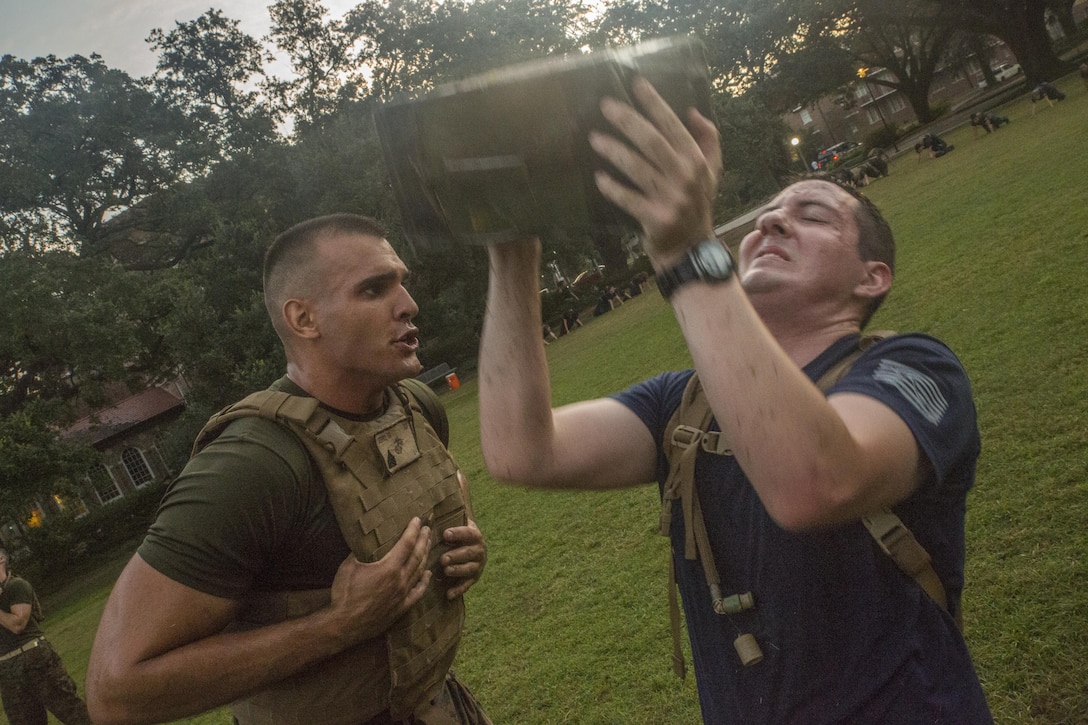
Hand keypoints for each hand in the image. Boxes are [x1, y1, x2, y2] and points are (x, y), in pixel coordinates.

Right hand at [327, 517, 432, 644]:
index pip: (406, 544)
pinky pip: (417, 592)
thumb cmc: (344, 594)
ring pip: (419, 571)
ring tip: (428, 545)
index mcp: (388, 567)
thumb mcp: (348, 566)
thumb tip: (361, 541)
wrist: (344, 624)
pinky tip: (428, 574)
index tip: (417, 520)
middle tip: (428, 529)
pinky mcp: (401, 608)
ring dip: (425, 556)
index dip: (413, 530)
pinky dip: (424, 582)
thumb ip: (358, 552)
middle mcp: (400, 580)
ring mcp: (402, 595)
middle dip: (423, 540)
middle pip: (417, 555)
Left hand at [440, 519, 486, 599]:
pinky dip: (458, 590)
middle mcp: (480, 550)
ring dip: (458, 570)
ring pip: (470, 569)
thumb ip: (449, 521)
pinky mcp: (474, 578)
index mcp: (475, 535)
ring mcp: (478, 565)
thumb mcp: (458, 526)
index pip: (468, 533)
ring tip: (446, 571)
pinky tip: (449, 594)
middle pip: (470, 553)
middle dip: (456, 555)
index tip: (445, 534)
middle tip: (443, 559)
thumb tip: (428, 515)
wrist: (472, 545)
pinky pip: (467, 585)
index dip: (458, 533)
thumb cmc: (458, 535)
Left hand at [590, 77, 721, 264]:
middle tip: (604, 105)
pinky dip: (612, 188)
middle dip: (627, 120)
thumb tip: (692, 111)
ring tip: (593, 138)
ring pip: (637, 167)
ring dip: (613, 150)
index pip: (673, 125)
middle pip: (652, 141)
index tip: (635, 83)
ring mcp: (671, 199)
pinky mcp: (655, 218)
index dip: (654, 103)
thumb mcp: (711, 172)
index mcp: (697, 160)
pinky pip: (628, 199)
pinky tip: (599, 177)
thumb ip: (708, 140)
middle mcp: (686, 177)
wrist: (691, 249)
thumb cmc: (696, 205)